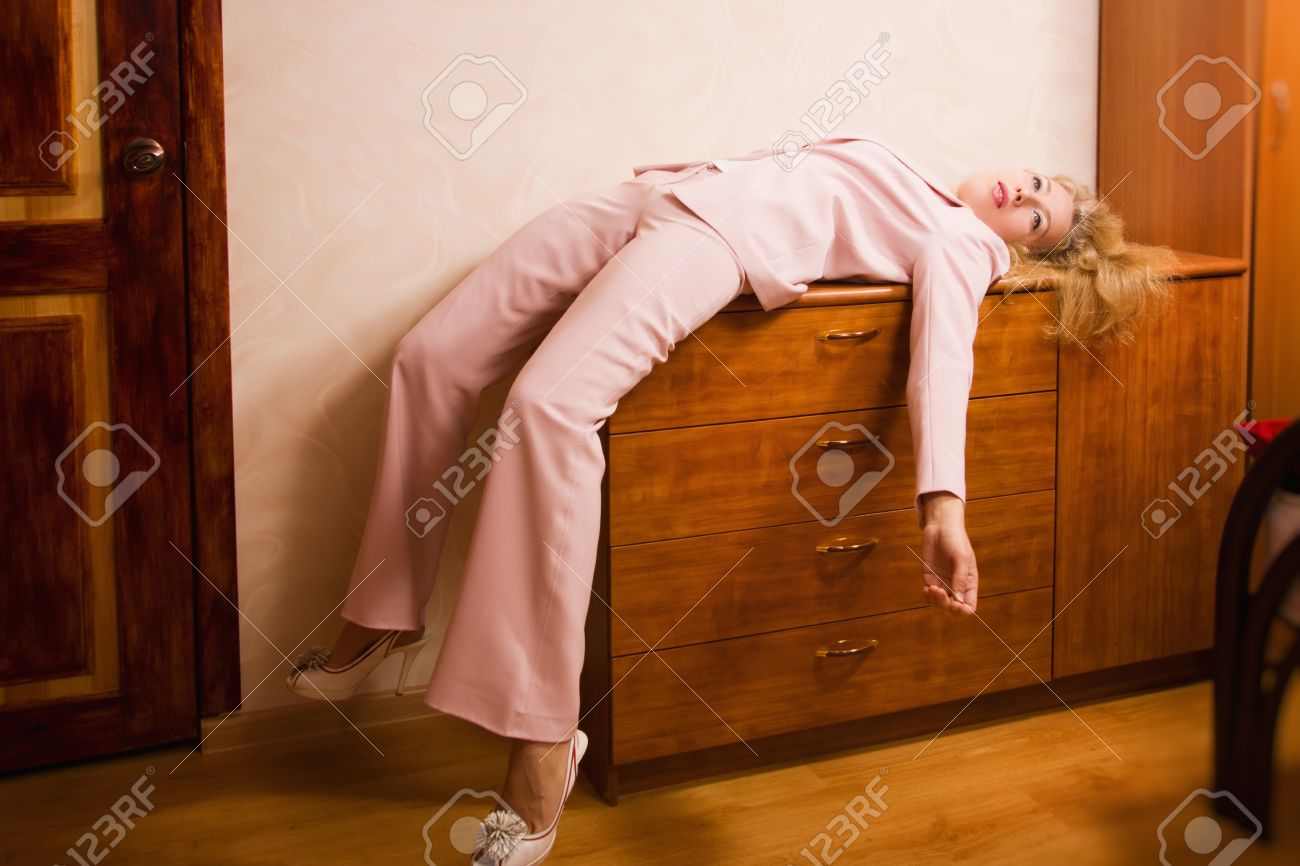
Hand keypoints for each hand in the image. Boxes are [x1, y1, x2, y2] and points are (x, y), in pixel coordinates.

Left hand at [917, 492, 977, 615]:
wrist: (940, 526)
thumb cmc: (955, 539)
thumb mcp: (961, 558)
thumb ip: (960, 579)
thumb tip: (958, 600)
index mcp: (969, 583)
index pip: (969, 607)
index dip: (962, 610)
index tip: (954, 603)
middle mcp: (956, 587)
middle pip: (952, 610)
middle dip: (945, 606)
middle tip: (939, 591)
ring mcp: (943, 583)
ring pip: (939, 605)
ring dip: (935, 602)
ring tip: (931, 588)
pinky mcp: (930, 578)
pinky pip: (928, 596)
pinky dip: (926, 597)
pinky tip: (926, 589)